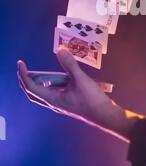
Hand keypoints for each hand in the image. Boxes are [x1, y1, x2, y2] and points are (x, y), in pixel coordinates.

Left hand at [17, 49, 137, 140]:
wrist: (105, 115)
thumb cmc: (92, 100)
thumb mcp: (81, 79)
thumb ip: (70, 65)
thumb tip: (61, 50)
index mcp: (53, 99)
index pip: (31, 87)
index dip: (24, 74)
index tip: (21, 63)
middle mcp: (54, 103)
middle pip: (33, 93)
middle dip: (25, 81)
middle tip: (23, 69)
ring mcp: (62, 104)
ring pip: (43, 94)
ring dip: (37, 84)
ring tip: (37, 74)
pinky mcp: (69, 103)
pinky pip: (54, 94)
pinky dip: (50, 86)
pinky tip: (58, 80)